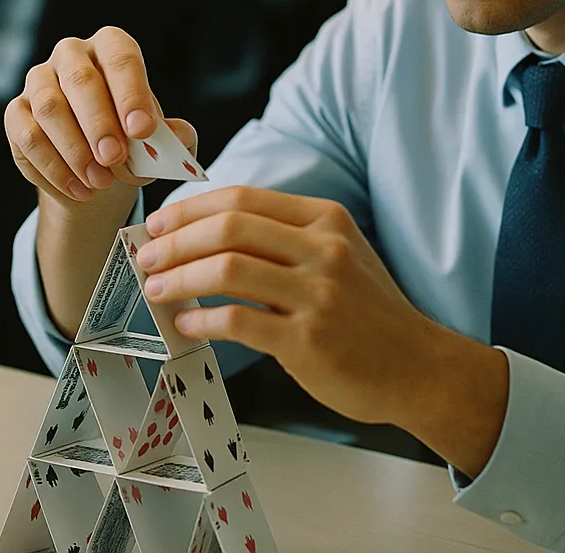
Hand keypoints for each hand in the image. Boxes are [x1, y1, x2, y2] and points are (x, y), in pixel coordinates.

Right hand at [4, 26, 197, 213]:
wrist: (98, 170)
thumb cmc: (132, 141)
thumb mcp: (160, 139)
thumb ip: (175, 136)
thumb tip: (175, 138)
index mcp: (111, 47)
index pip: (121, 58)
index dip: (131, 93)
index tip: (143, 130)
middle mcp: (71, 55)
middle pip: (81, 81)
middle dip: (100, 123)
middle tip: (115, 158)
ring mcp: (38, 81)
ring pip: (50, 109)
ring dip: (76, 150)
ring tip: (101, 181)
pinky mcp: (16, 112)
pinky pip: (29, 137)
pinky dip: (54, 168)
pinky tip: (79, 188)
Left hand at [136, 186, 428, 424]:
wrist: (418, 366)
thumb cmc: (367, 311)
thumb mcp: (337, 254)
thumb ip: (283, 239)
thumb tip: (206, 235)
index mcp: (324, 219)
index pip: (242, 197)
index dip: (191, 208)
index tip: (159, 222)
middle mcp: (323, 248)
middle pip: (229, 226)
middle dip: (176, 240)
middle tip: (146, 256)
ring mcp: (318, 294)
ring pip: (228, 269)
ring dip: (180, 277)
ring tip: (155, 288)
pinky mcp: (309, 340)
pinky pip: (239, 321)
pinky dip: (203, 320)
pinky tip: (187, 323)